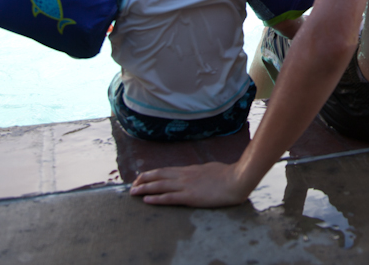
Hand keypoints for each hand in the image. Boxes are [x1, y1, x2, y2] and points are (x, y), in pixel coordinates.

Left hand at [130, 161, 249, 206]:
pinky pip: (169, 198)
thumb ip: (202, 172)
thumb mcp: (212, 169)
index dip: (153, 173)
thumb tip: (199, 173)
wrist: (237, 179)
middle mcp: (185, 176)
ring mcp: (186, 185)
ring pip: (160, 186)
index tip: (143, 176)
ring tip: (133, 192)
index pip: (167, 170)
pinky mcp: (190, 197)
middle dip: (144, 180)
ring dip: (145, 189)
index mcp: (190, 169)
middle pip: (159, 176)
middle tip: (132, 184)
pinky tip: (146, 200)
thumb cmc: (229, 175)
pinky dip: (156, 199)